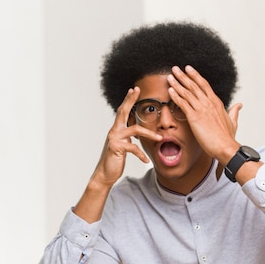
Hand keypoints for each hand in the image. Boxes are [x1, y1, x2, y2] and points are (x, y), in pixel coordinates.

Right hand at [73, 87, 162, 222]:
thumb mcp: (123, 146)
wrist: (105, 174)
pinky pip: (133, 148)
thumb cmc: (114, 160)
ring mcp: (114, 139)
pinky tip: (146, 161)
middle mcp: (114, 131)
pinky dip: (141, 154)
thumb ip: (128, 138)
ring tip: (160, 138)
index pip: (123, 111)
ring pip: (135, 130)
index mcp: (117, 129)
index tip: (134, 89)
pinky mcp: (116, 148)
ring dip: (149, 134)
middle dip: (130, 100)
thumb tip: (136, 133)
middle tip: (137, 89)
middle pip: (123, 112)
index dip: (128, 99)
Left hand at [167, 65, 242, 164]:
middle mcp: (209, 103)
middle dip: (183, 76)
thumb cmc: (227, 137)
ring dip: (177, 83)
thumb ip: (234, 111)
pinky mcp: (194, 117)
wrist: (225, 146)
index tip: (188, 69)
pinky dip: (176, 96)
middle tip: (175, 68)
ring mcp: (201, 109)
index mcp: (217, 102)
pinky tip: (170, 90)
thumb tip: (239, 105)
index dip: (195, 76)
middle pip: (194, 85)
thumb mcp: (233, 121)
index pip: (204, 85)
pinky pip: (183, 104)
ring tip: (170, 76)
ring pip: (187, 92)